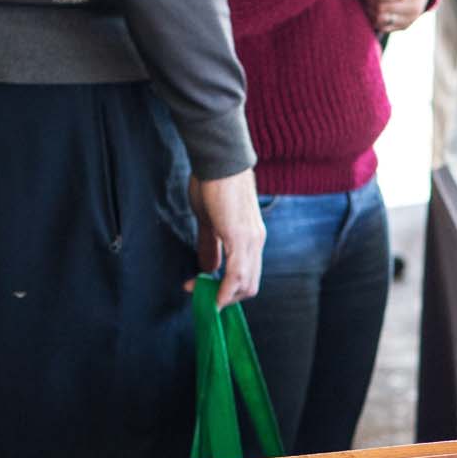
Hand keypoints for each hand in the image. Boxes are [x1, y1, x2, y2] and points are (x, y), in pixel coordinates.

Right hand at [190, 170, 266, 304]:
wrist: (219, 160)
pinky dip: (225, 291)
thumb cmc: (213, 184)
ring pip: (246, 284)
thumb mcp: (211, 221)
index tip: (203, 289)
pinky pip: (237, 274)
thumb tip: (209, 268)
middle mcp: (256, 241)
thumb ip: (212, 246)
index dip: (227, 289)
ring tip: (200, 294)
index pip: (247, 276)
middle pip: (249, 286)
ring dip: (223, 296)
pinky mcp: (239, 236)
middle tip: (200, 294)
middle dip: (225, 298)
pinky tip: (211, 296)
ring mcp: (251, 240)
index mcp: (251, 238)